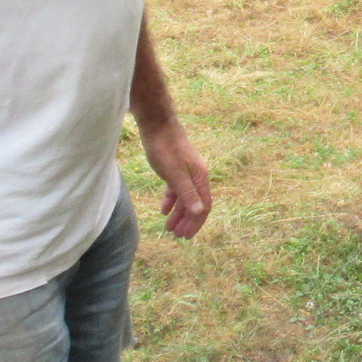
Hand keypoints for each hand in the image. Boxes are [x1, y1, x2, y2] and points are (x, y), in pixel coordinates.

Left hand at [147, 124, 213, 238]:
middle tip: (177, 236)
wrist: (158, 125)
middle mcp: (197, 176)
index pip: (203, 206)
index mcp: (200, 178)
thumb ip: (187, 193)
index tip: (186, 236)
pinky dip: (171, 201)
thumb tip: (200, 212)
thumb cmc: (166, 149)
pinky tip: (164, 210)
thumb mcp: (175, 174)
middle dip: (187, 221)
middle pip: (195, 204)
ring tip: (168, 227)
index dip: (196, 222)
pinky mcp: (175, 168)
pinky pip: (176, 189)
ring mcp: (186, 172)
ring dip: (178, 213)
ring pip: (185, 198)